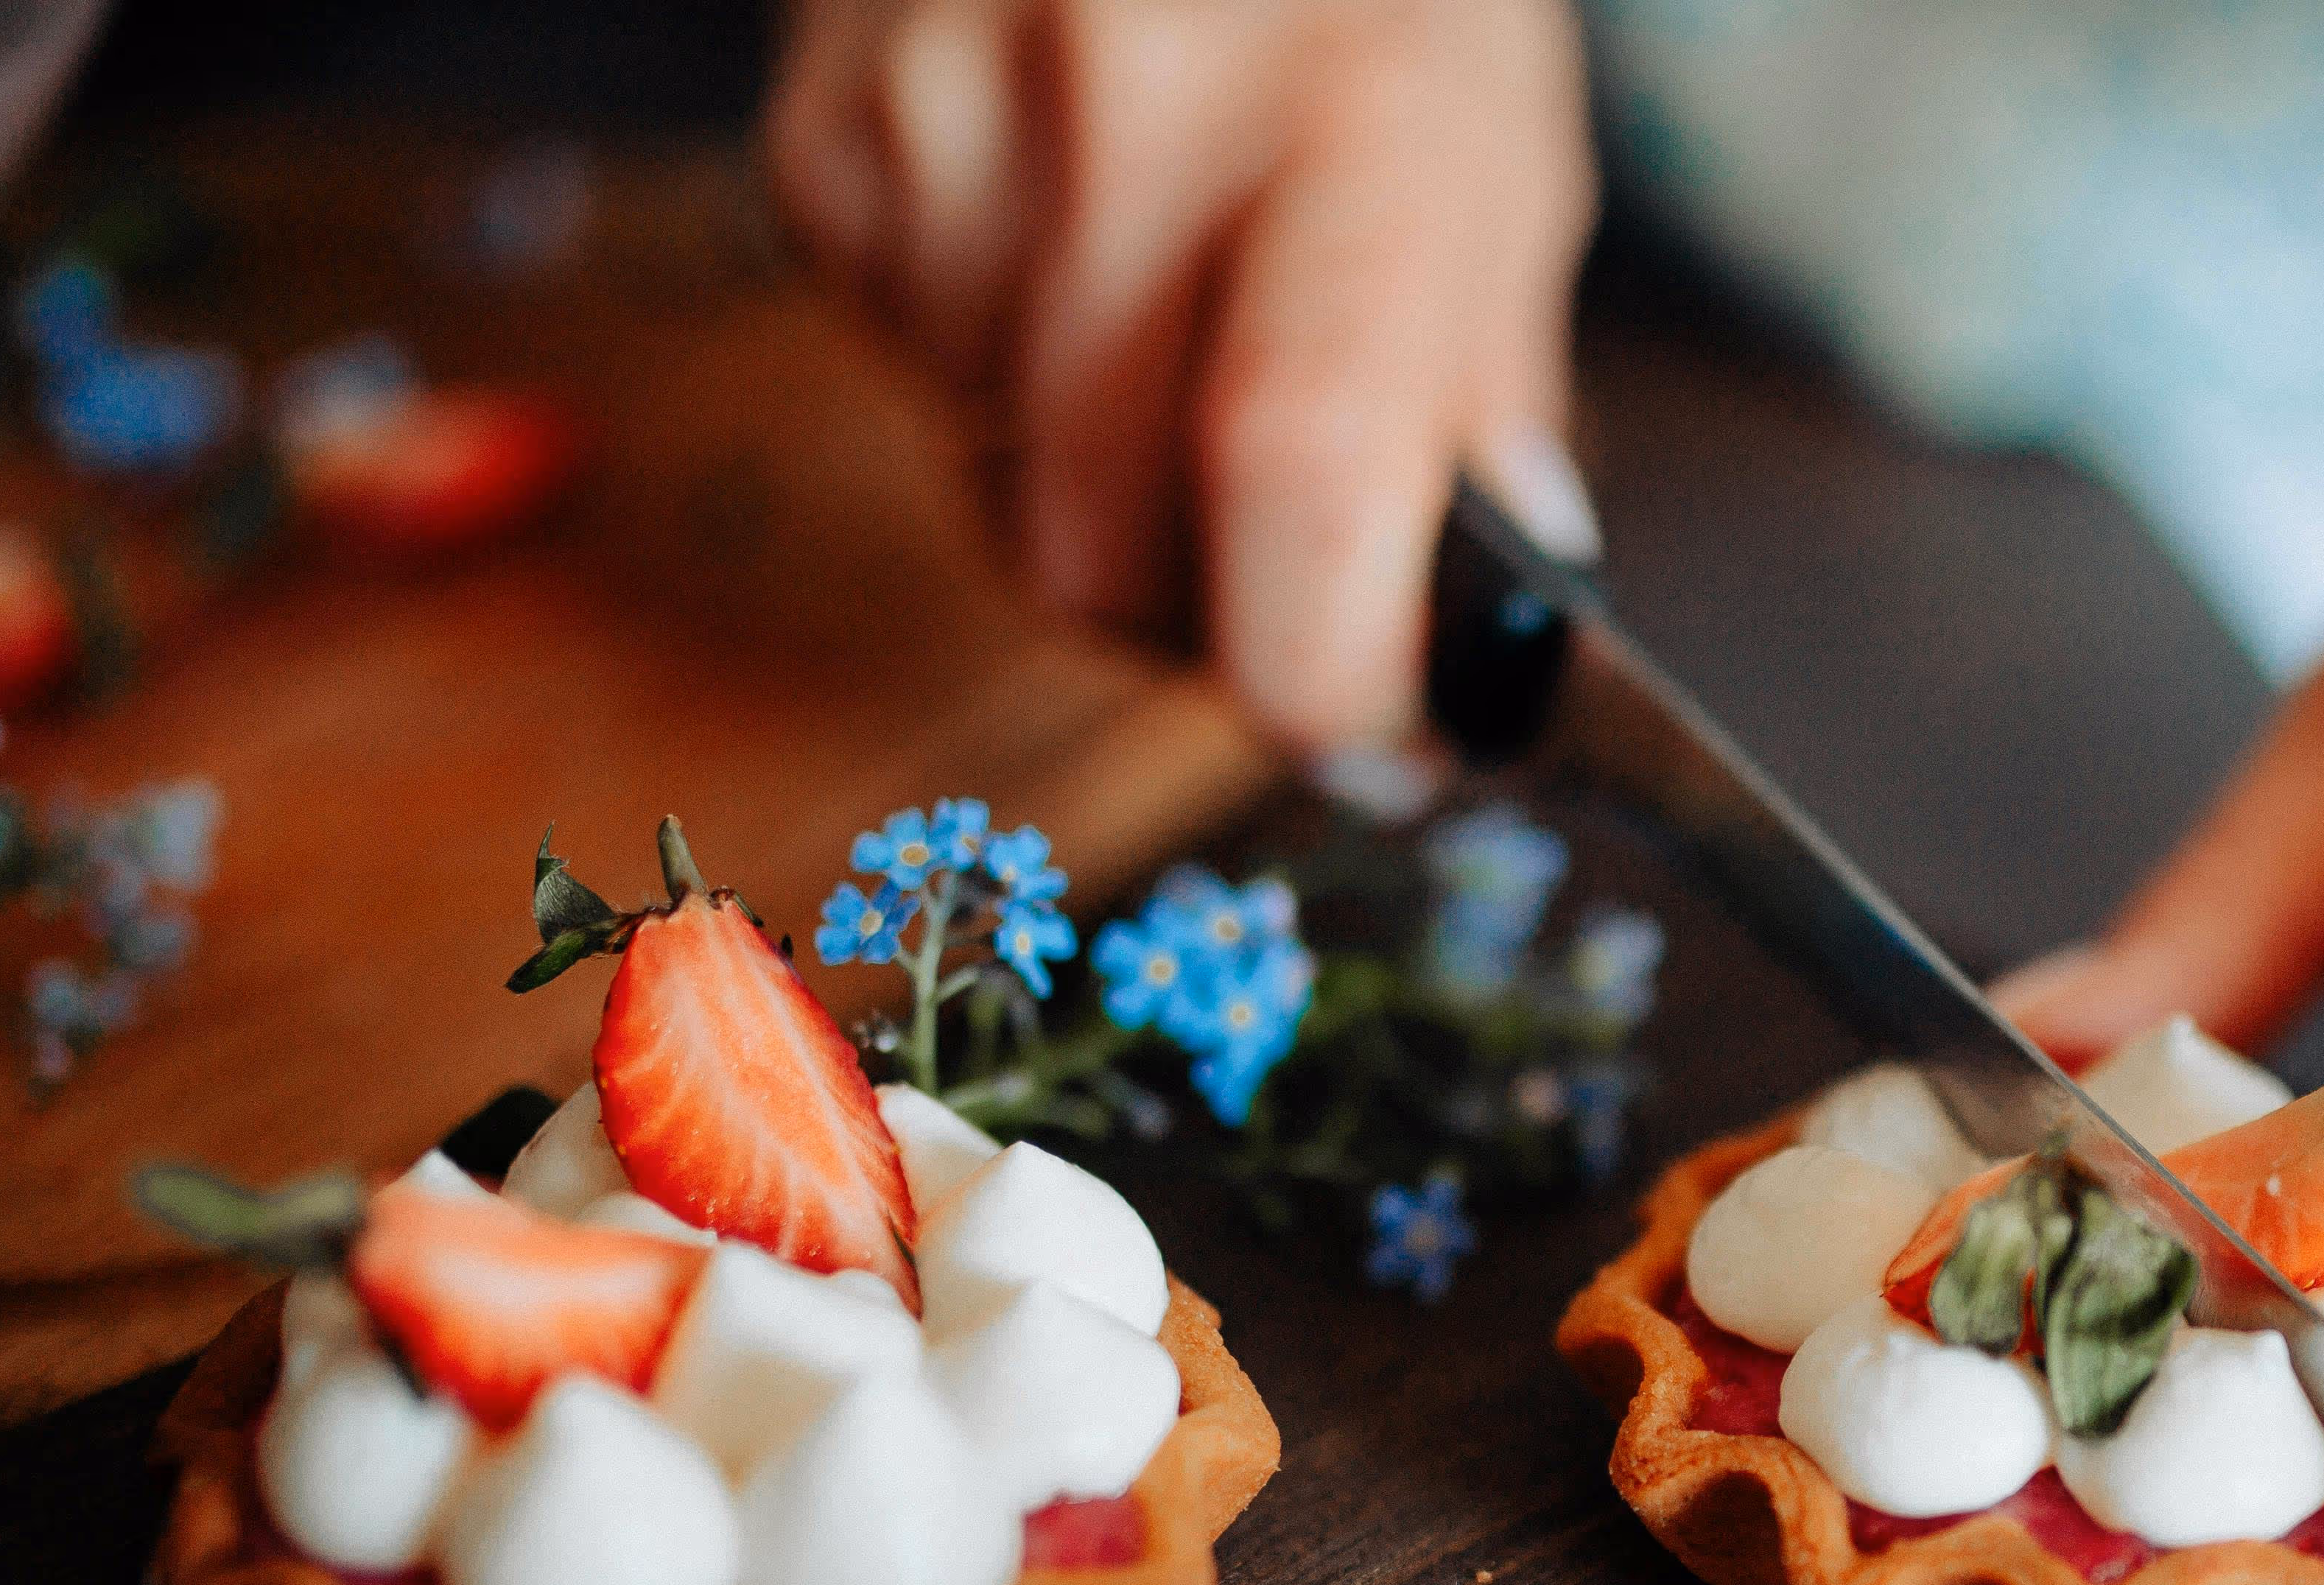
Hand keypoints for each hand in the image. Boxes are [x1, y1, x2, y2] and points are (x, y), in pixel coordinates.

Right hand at [766, 0, 1598, 769]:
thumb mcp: (1495, 158)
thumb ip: (1485, 410)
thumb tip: (1473, 657)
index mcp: (1348, 118)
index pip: (1297, 473)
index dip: (1326, 668)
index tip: (1379, 733)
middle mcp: (1123, 112)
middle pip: (1098, 554)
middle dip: (1204, 612)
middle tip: (1287, 545)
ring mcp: (941, 126)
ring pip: (999, 498)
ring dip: (1103, 496)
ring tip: (1177, 339)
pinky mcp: (828, 148)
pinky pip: (916, 388)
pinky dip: (1005, 387)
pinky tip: (1074, 256)